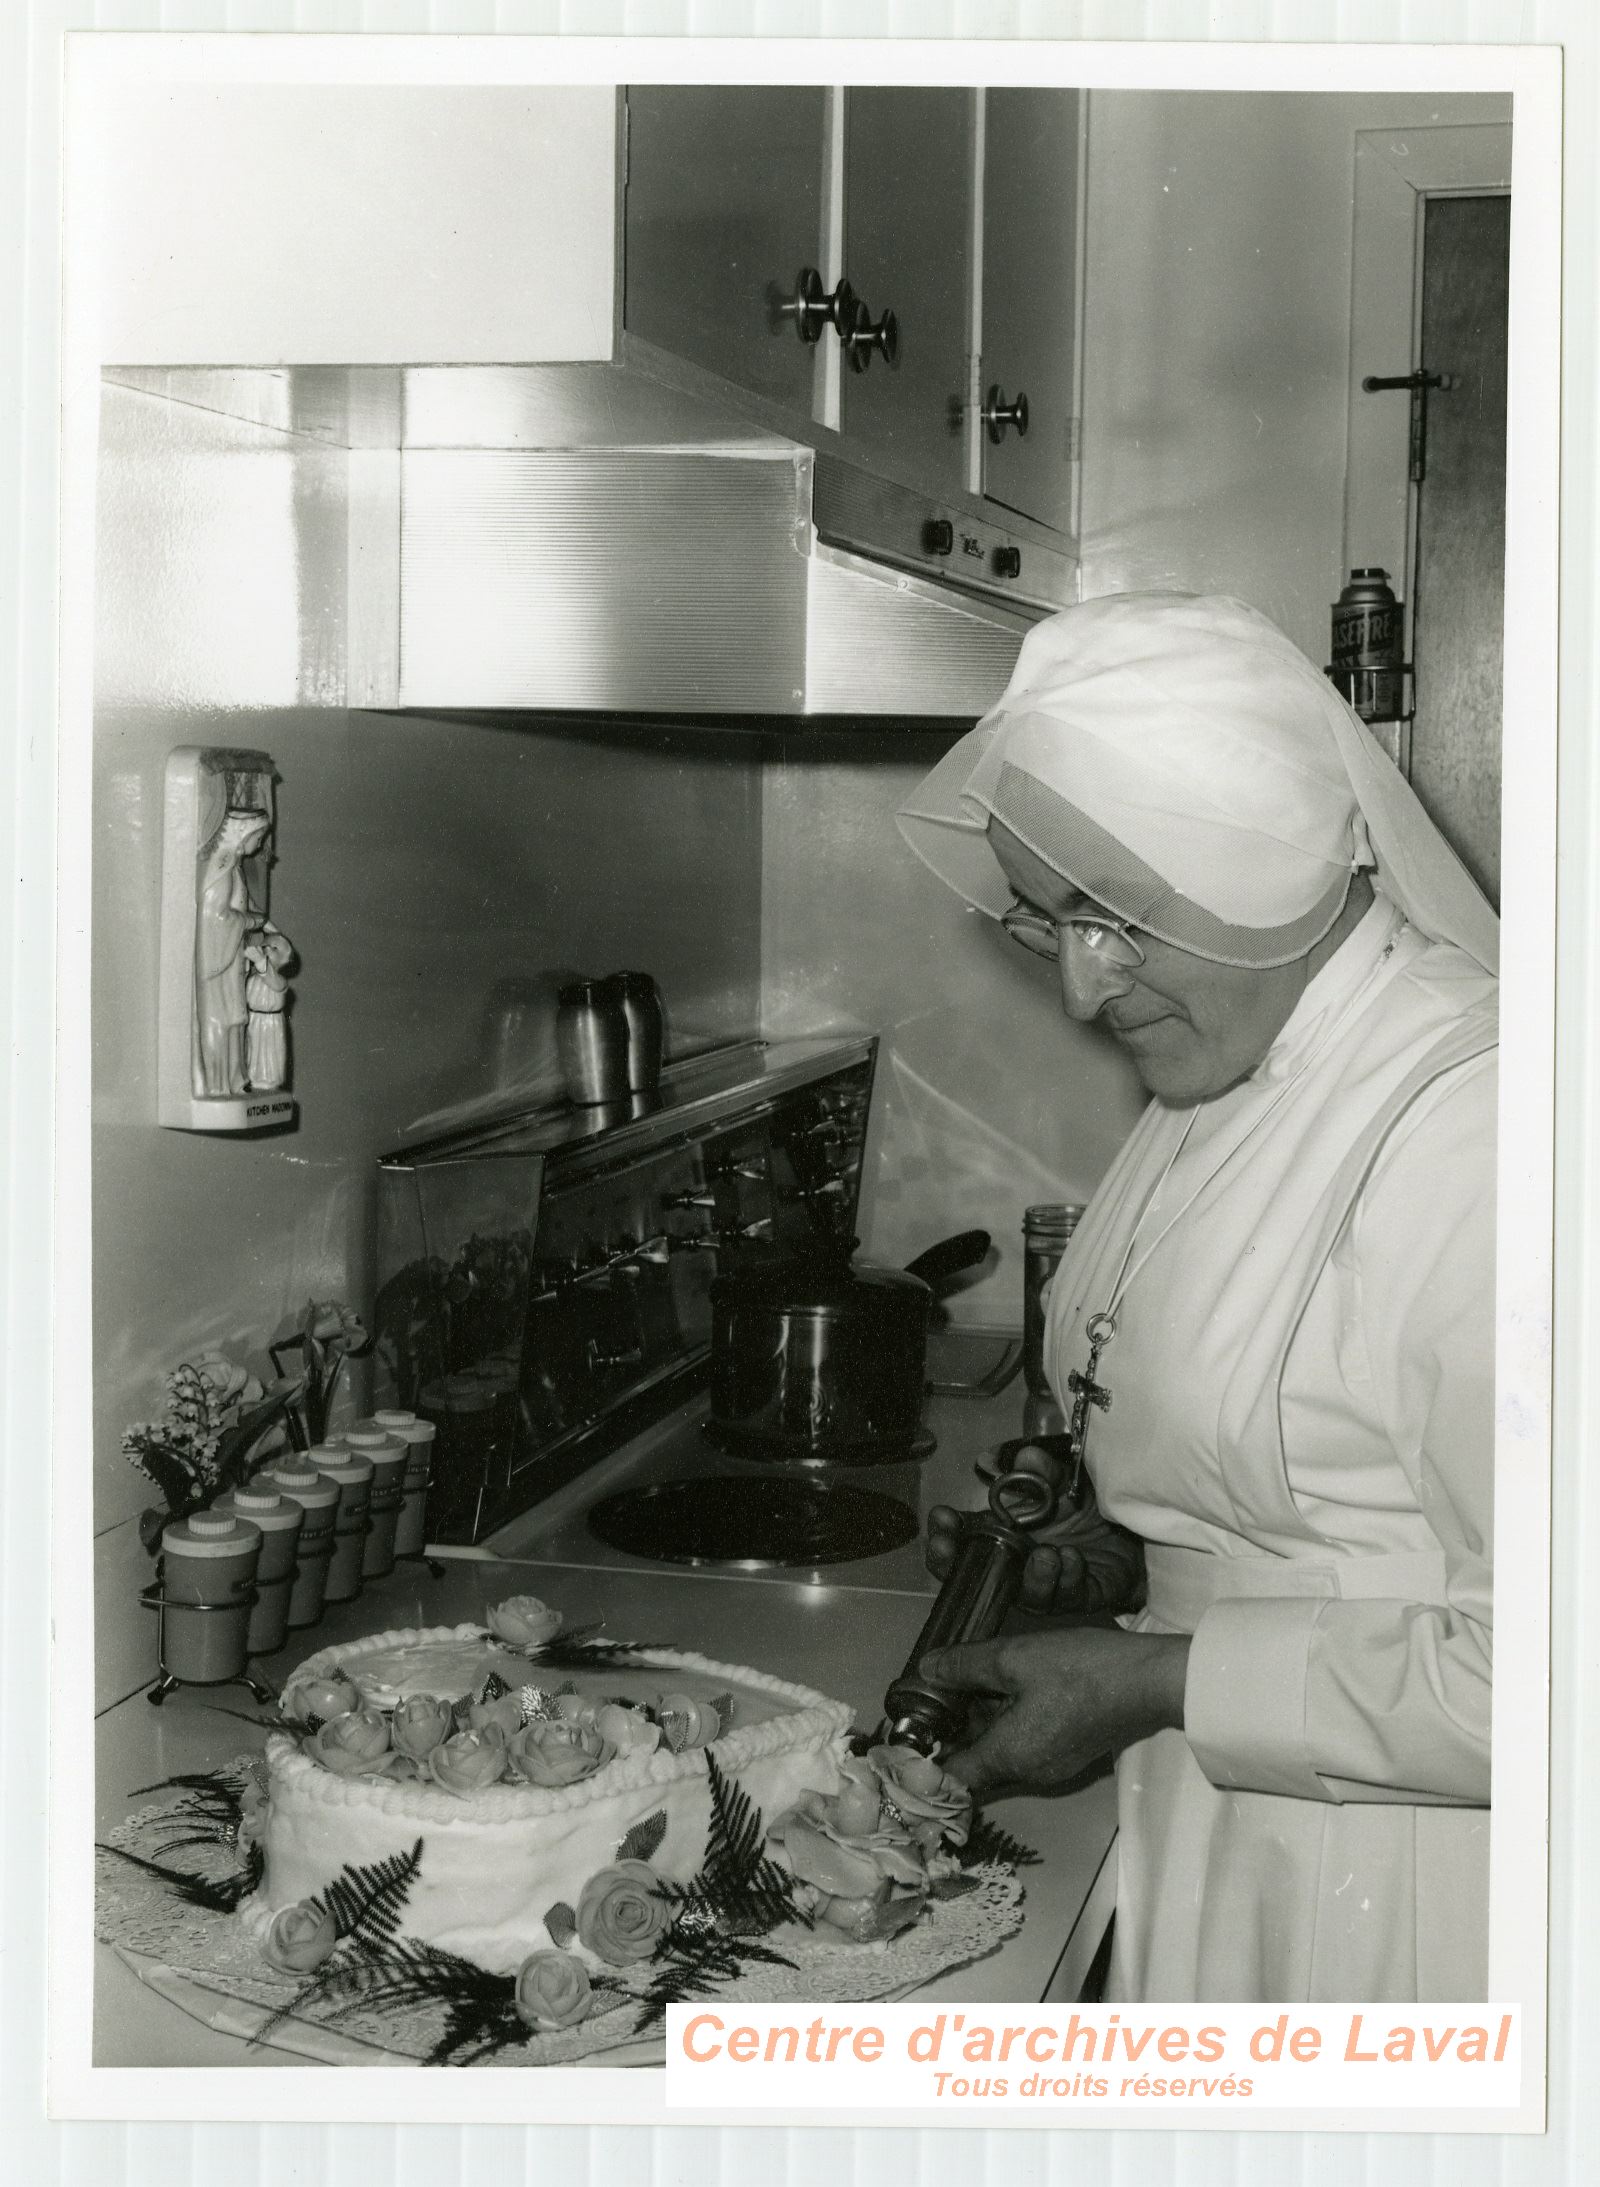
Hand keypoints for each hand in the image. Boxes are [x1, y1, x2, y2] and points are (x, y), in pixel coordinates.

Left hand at [920, 1626, 1190, 1795]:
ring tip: (960, 1683)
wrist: (1148, 1679)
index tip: (904, 1738)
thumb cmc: (1079, 1669)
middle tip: (929, 1698)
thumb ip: (964, 1666)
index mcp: (1009, 1757)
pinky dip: (1005, 1723)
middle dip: (950, 1734)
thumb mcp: (1014, 1657)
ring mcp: (1053, 1765)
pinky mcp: (1069, 1751)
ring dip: (978, 1724)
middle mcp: (1028, 1772)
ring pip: (1000, 1752)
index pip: (952, 1779)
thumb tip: (925, 1671)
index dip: (922, 1763)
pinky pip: (1024, 1745)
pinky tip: (1002, 1687)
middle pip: (975, 1764)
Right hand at [924, 1446, 1145, 1616]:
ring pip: (1026, 1595)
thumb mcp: (1065, 1480)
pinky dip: (1068, 1579)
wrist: (1134, 1530)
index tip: (939, 1517)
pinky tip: (1074, 1561)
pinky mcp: (1079, 1598)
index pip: (965, 1537)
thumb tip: (1026, 1457)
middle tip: (948, 1549)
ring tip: (1045, 1556)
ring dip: (1032, 1577)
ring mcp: (1047, 1584)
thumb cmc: (1087, 1505)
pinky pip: (1067, 1596)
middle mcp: (1019, 1563)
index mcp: (1007, 1533)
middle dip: (955, 1564)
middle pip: (976, 1574)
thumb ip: (1046, 1471)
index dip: (945, 1532)